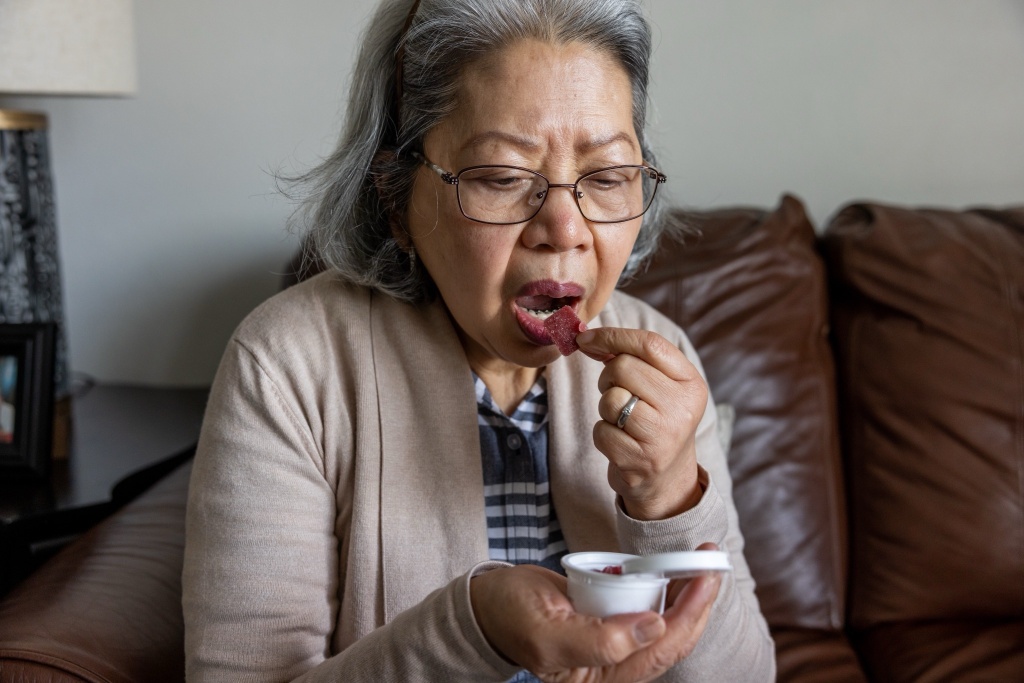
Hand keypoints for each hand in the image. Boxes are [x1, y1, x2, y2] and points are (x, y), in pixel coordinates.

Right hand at [470, 558, 721, 681]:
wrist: (488, 603)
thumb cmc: (509, 615)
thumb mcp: (547, 630)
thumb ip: (598, 639)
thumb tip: (654, 628)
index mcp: (600, 679)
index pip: (659, 652)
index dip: (688, 616)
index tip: (704, 580)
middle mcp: (613, 668)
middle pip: (671, 641)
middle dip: (698, 604)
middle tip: (713, 564)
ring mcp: (613, 646)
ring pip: (665, 627)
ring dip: (689, 597)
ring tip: (704, 564)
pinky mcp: (610, 623)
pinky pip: (649, 611)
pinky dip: (668, 592)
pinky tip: (679, 572)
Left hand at [576, 328, 707, 519]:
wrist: (667, 479)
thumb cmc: (656, 422)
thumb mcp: (661, 387)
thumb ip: (635, 359)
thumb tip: (588, 338)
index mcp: (691, 383)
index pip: (650, 344)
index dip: (612, 336)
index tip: (586, 337)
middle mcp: (682, 408)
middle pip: (622, 367)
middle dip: (608, 377)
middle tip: (618, 393)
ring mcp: (663, 436)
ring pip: (610, 399)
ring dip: (606, 408)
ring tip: (623, 421)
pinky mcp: (640, 460)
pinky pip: (601, 430)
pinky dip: (603, 433)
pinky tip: (621, 442)